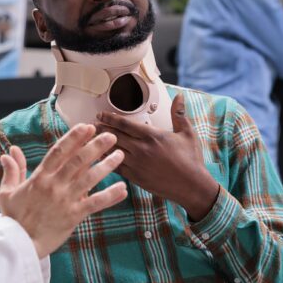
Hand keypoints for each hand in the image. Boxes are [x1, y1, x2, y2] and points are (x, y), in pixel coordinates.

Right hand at [0, 124, 127, 257]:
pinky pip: (95, 204)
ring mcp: (65, 200)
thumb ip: (12, 171)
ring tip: (120, 155)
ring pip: (90, 178)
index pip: (59, 151)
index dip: (74, 138)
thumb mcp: (7, 193)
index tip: (87, 127)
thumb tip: (9, 152)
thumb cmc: (13, 219)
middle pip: (78, 160)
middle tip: (110, 136)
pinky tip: (123, 188)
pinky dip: (110, 196)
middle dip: (95, 146)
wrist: (18, 245)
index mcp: (39, 177)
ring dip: (106, 165)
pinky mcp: (73, 216)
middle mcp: (54, 186)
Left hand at [95, 93, 218, 220]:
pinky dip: (105, 161)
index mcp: (153, 136)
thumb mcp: (187, 133)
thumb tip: (179, 96)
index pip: (125, 124)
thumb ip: (179, 113)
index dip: (110, 118)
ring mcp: (137, 164)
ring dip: (100, 145)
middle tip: (90, 125)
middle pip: (115, 136)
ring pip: (112, 152)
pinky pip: (115, 167)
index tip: (101, 114)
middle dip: (101, 129)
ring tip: (90, 139)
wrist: (192, 186)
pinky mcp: (136, 178)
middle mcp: (142, 149)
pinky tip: (98, 158)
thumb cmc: (191, 159)